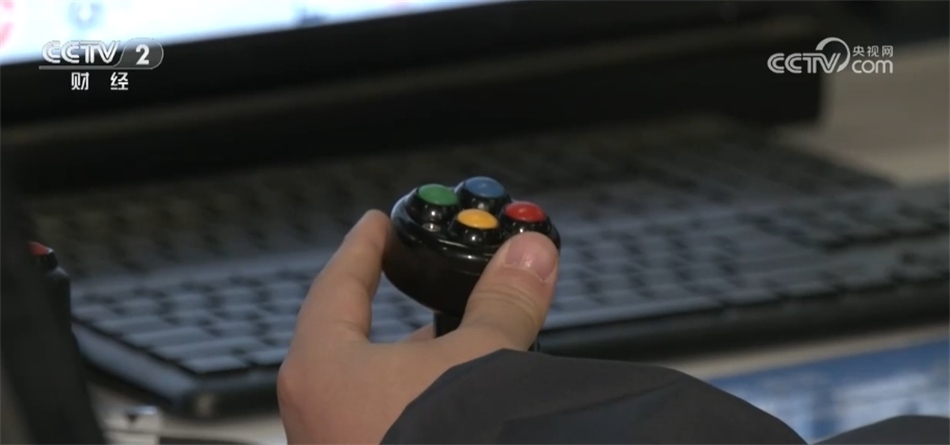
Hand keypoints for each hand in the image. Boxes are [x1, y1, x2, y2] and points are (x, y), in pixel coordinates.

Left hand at [277, 210, 559, 443]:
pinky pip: (382, 420)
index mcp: (324, 367)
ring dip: (412, 363)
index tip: (377, 224)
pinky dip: (415, 402)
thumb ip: (503, 302)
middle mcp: (317, 411)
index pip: (337, 282)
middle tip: (422, 281)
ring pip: (370, 385)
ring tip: (456, 345)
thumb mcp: (479, 361)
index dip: (364, 246)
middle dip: (395, 308)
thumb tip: (528, 257)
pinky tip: (453, 406)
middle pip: (351, 335)